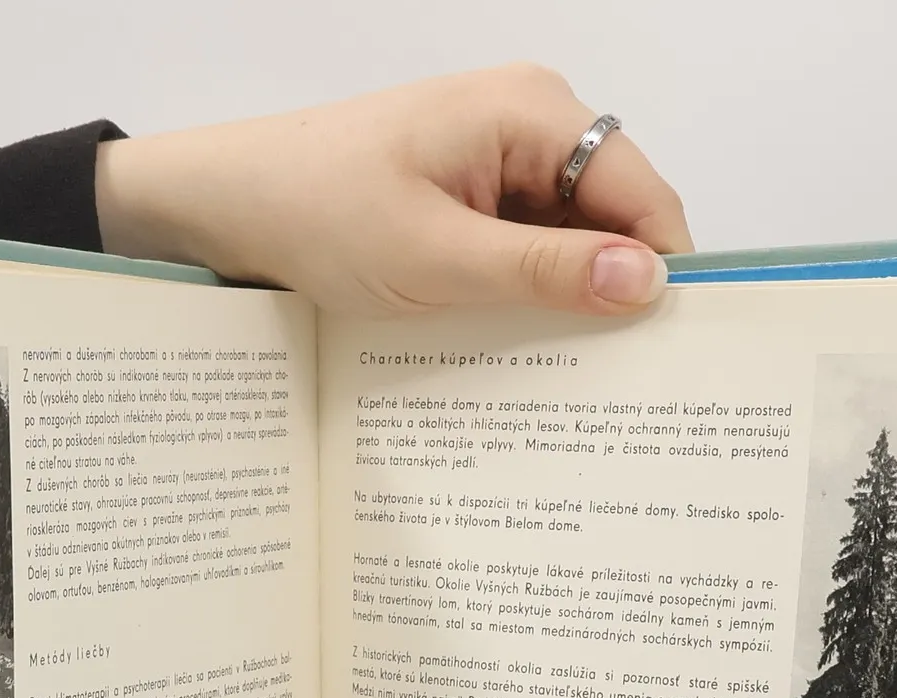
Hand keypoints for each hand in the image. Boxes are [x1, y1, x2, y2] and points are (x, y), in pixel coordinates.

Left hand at [95, 64, 691, 316]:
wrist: (229, 205)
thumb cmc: (318, 213)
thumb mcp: (437, 258)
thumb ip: (546, 273)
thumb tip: (646, 284)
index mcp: (533, 113)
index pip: (644, 195)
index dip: (662, 272)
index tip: (667, 355)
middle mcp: (532, 122)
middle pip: (616, 217)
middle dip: (616, 292)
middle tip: (617, 385)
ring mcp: (502, 158)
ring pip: (574, 240)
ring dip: (569, 301)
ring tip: (565, 374)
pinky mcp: (475, 194)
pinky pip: (531, 248)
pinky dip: (531, 295)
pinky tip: (519, 344)